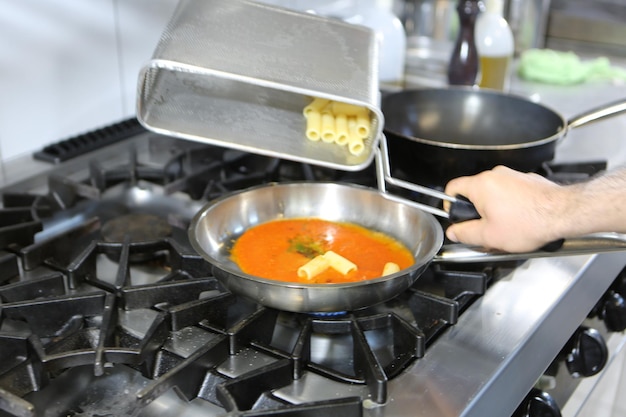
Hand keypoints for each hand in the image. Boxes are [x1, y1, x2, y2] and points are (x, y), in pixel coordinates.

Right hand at [443, 166, 564, 251]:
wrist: (564, 213)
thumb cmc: (531, 222)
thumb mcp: (489, 236)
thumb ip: (465, 234)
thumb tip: (454, 232)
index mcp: (481, 185)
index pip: (452, 188)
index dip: (449, 204)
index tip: (456, 216)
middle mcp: (496, 175)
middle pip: (474, 193)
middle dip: (476, 212)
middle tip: (483, 229)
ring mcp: (513, 176)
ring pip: (493, 194)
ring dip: (494, 210)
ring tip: (505, 229)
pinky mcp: (527, 181)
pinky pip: (510, 193)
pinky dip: (510, 206)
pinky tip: (520, 222)